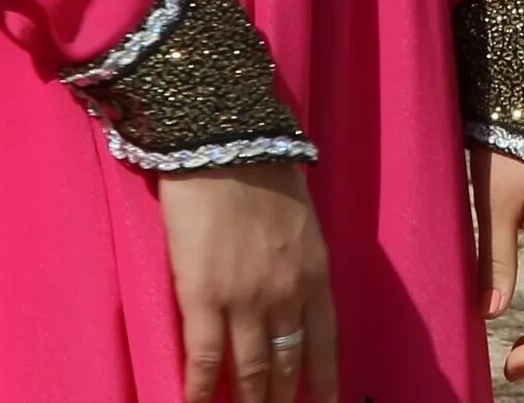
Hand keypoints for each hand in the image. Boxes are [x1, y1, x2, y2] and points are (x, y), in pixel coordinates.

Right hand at [159, 161, 337, 400]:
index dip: (324, 383)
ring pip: (248, 372)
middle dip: (280, 402)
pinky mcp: (202, 298)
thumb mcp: (303, 221)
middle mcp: (287, 295)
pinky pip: (203, 360)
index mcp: (316, 274)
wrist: (228, 146)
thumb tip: (295, 289)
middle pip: (285, 366)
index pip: (325, 344)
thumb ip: (300, 262)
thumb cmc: (265, 172)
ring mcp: (245, 300)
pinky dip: (198, 391)